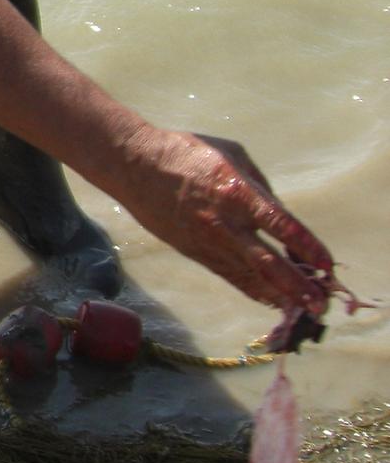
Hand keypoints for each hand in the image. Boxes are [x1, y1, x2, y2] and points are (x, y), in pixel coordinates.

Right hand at [109, 128, 336, 315]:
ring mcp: (208, 241)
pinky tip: (271, 299)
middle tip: (321, 304)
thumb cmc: (186, 152)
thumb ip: (260, 187)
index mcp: (237, 193)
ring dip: (280, 295)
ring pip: (250, 277)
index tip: (327, 265)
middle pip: (269, 263)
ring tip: (303, 309)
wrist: (134, 166)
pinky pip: (229, 276)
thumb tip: (280, 216)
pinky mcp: (194, 252)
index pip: (282, 226)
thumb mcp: (232, 154)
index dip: (308, 248)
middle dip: (299, 286)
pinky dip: (253, 289)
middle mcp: (225, 223)